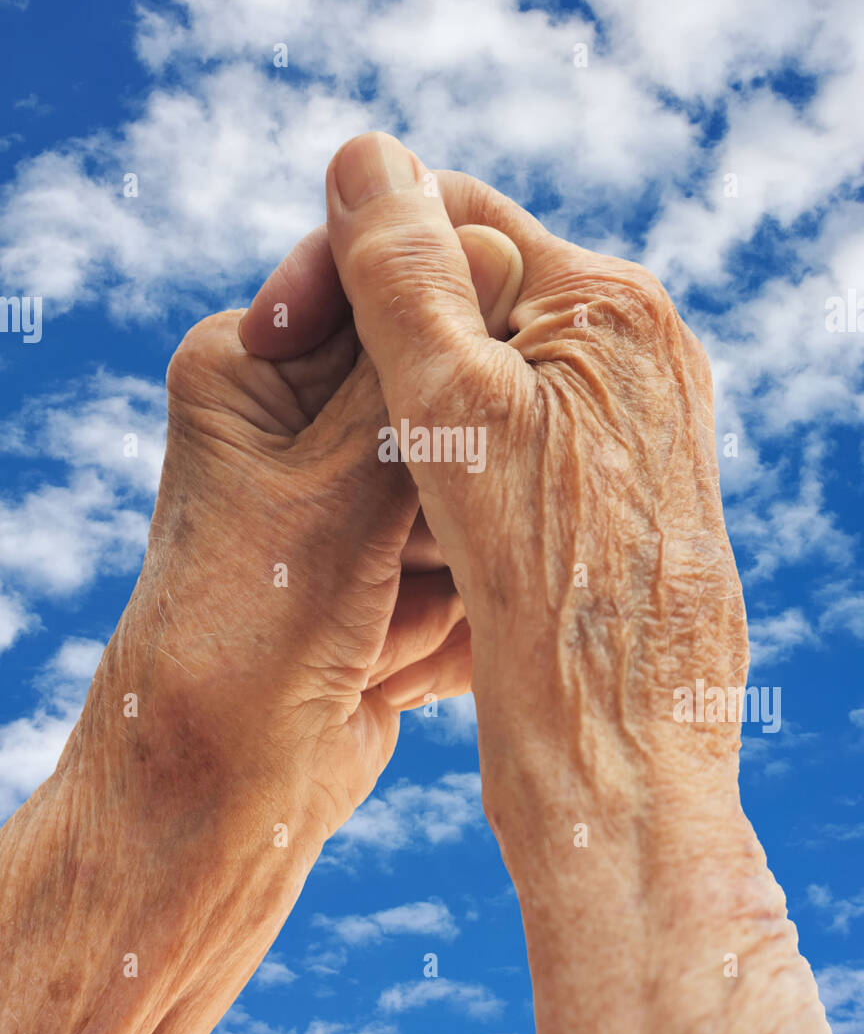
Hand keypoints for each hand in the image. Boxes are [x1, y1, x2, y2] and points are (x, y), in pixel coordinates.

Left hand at [0, 200, 521, 1033]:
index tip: (504, 385)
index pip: (381, 288)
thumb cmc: (247, 634)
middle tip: (419, 540)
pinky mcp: (384, 562)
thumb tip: (489, 238)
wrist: (222, 795)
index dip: (456, 333)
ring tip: (386, 614)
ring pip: (466, 476)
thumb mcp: (338, 485)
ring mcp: (347, 495)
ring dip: (455, 553)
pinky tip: (397, 649)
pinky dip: (453, 603)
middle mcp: (298, 419)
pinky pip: (463, 550)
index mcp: (252, 363)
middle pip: (437, 390)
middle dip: (455, 473)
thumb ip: (419, 374)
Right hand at [322, 131, 848, 1033]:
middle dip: (379, 341)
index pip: (455, 218)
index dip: (348, 254)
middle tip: (305, 402)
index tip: (275, 325)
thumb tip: (363, 154)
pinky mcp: (616, 490)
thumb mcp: (452, 412)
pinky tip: (409, 516)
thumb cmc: (543, 587)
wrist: (624, 753)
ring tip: (356, 470)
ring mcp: (632, 423)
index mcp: (611, 307)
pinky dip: (446, 465)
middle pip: (471, 296)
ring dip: (404, 408)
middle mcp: (638, 353)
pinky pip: (510, 444)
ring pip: (484, 376)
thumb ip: (402, 277)